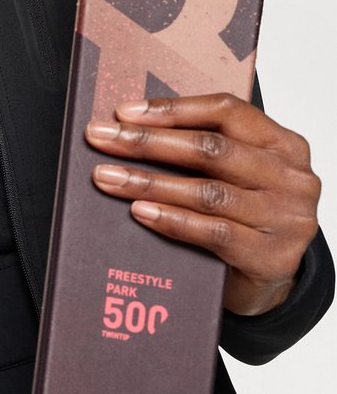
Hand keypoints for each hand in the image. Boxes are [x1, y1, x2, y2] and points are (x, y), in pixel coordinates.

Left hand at [85, 93, 320, 316]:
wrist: (271, 284)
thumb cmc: (245, 220)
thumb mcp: (236, 177)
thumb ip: (203, 153)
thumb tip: (131, 129)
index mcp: (283, 144)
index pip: (226, 111)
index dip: (172, 109)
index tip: (124, 113)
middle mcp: (291, 178)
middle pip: (211, 149)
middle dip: (148, 142)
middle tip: (102, 139)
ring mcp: (286, 219)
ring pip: (207, 192)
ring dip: (149, 182)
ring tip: (108, 178)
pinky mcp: (272, 257)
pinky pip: (213, 233)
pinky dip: (172, 220)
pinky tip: (140, 211)